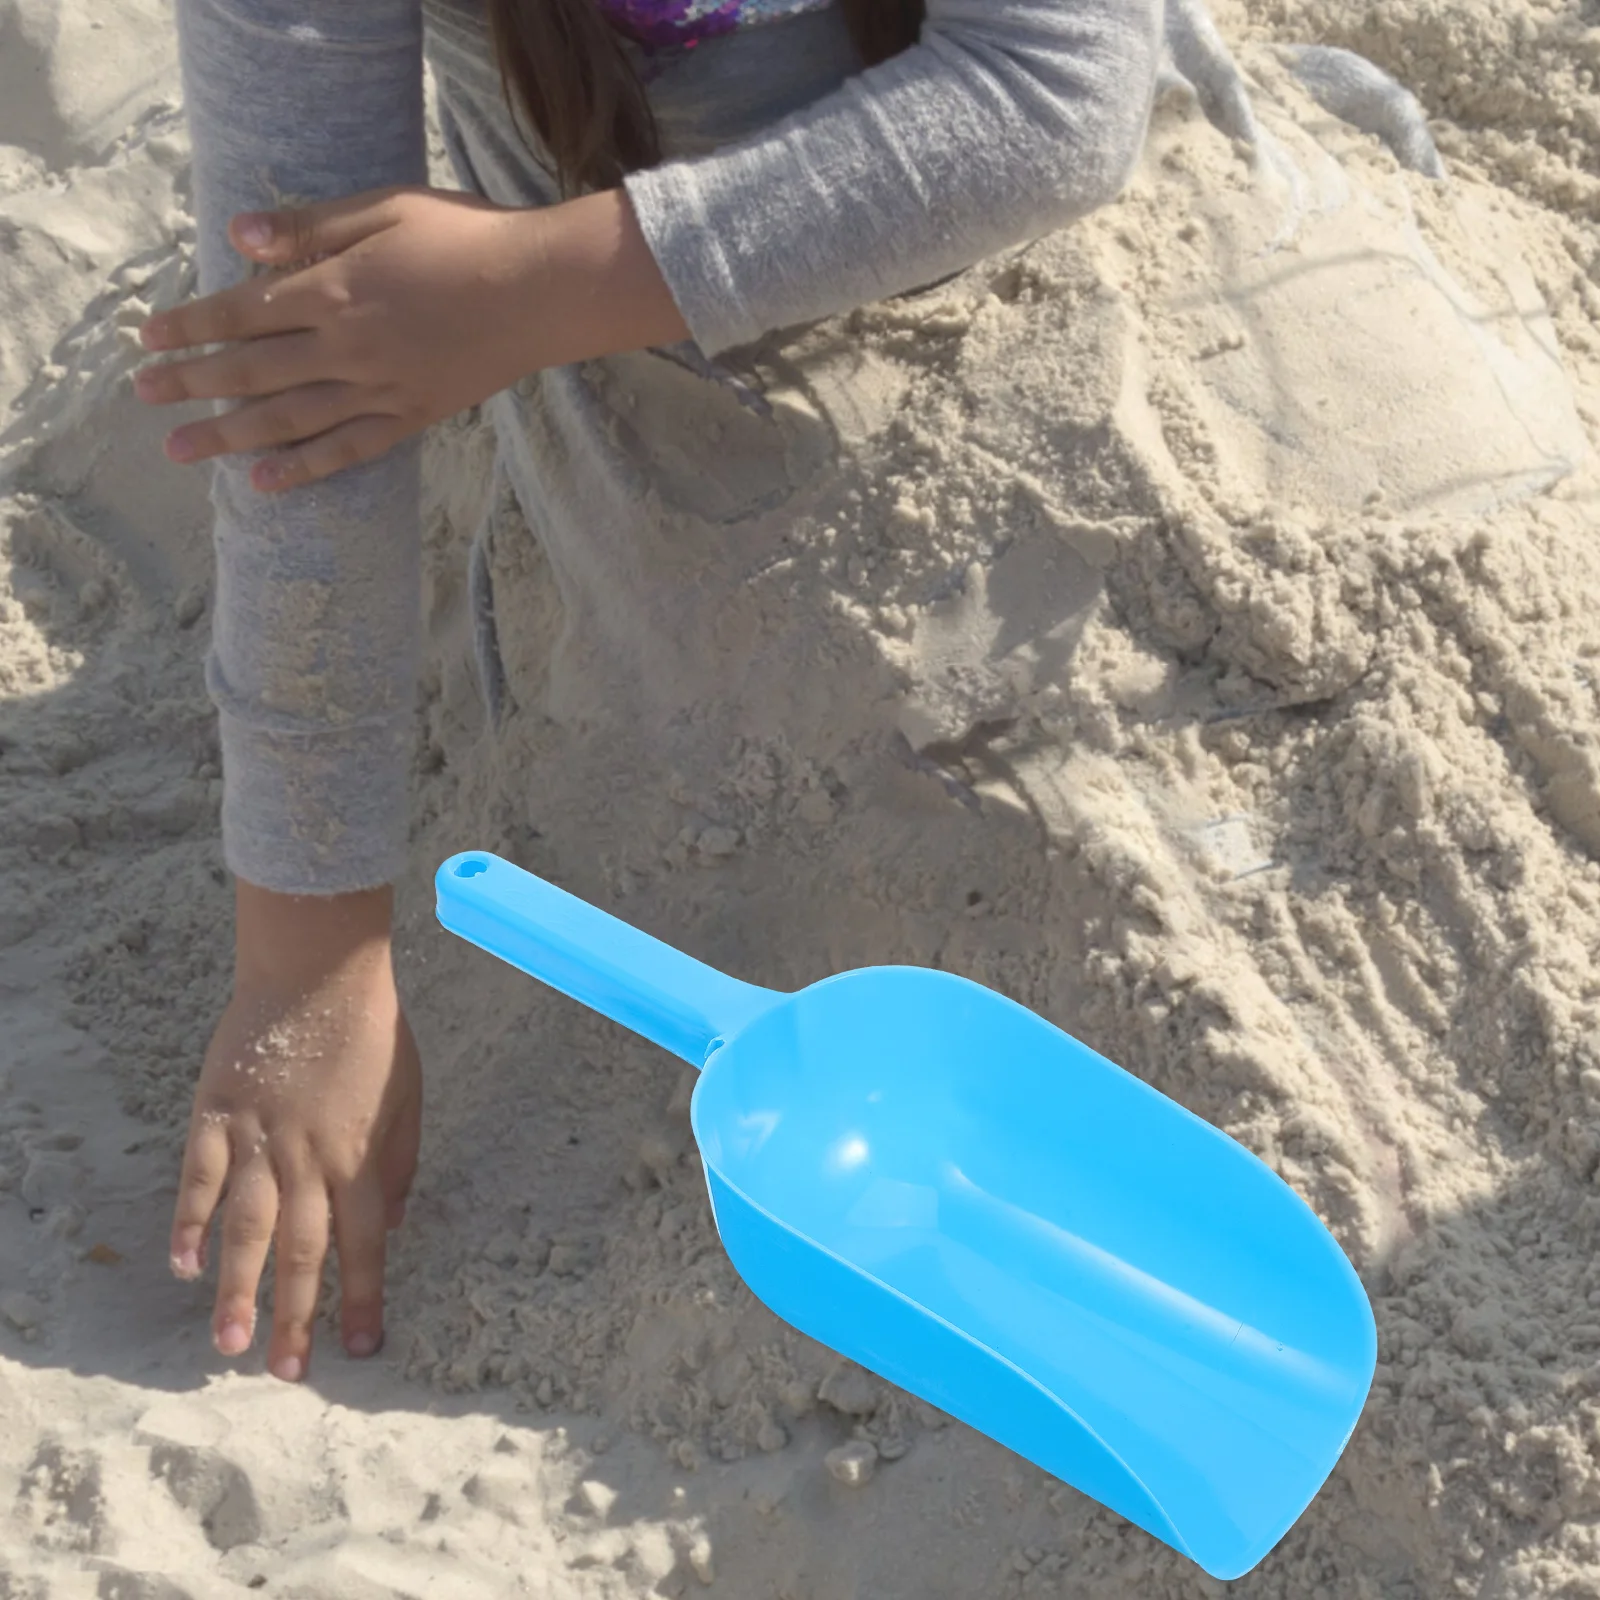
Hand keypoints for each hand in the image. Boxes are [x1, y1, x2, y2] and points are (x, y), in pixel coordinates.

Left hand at [132, 183, 689, 495]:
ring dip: (230, 436)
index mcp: (335, 291)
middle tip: (145, 398)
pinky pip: (350, 450)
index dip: (189, 325)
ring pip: (290, 419)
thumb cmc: (467, 237)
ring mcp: (380, 390)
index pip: (241, 312)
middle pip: (252, 371)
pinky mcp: (413, 416)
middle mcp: (347, 348)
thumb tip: (237, 238)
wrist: (541, 292)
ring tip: (183, 451)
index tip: (147, 338)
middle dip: (192, 384)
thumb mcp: (383, 208)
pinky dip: (307, 469)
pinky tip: (267, 483)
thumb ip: (309, 227)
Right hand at [170, 882, 421, 1380]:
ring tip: (228, 1345)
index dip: (363, 1296)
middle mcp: (307, 1158)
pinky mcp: (216, 1116)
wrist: (318, 971)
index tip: (361, 1347)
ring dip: (238, 1289)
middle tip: (287, 1373)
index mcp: (358, 1155)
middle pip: (301, 1249)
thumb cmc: (372, 1031)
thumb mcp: (407, 1095)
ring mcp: (256, 1139)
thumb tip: (395, 1221)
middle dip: (297, 1315)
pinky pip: (199, 1179)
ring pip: (245, 1227)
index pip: (364, 1242)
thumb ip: (399, 1161)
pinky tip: (185, 1266)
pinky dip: (190, 1223)